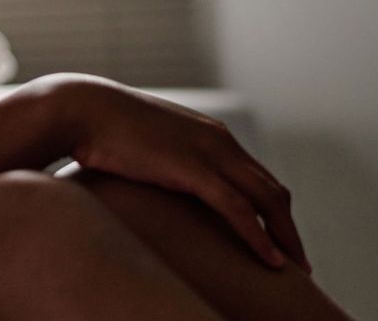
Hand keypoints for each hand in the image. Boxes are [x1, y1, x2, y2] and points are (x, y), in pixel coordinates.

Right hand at [47, 73, 309, 273]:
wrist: (80, 109)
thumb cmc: (101, 127)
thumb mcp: (143, 142)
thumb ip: (160, 158)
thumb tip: (153, 178)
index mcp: (210, 134)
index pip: (257, 177)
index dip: (271, 211)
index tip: (278, 239)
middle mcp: (220, 141)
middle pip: (272, 191)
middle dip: (287, 229)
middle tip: (297, 263)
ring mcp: (209, 153)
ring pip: (266, 201)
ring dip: (285, 238)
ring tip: (293, 269)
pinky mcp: (193, 170)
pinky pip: (238, 209)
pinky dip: (259, 237)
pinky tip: (271, 261)